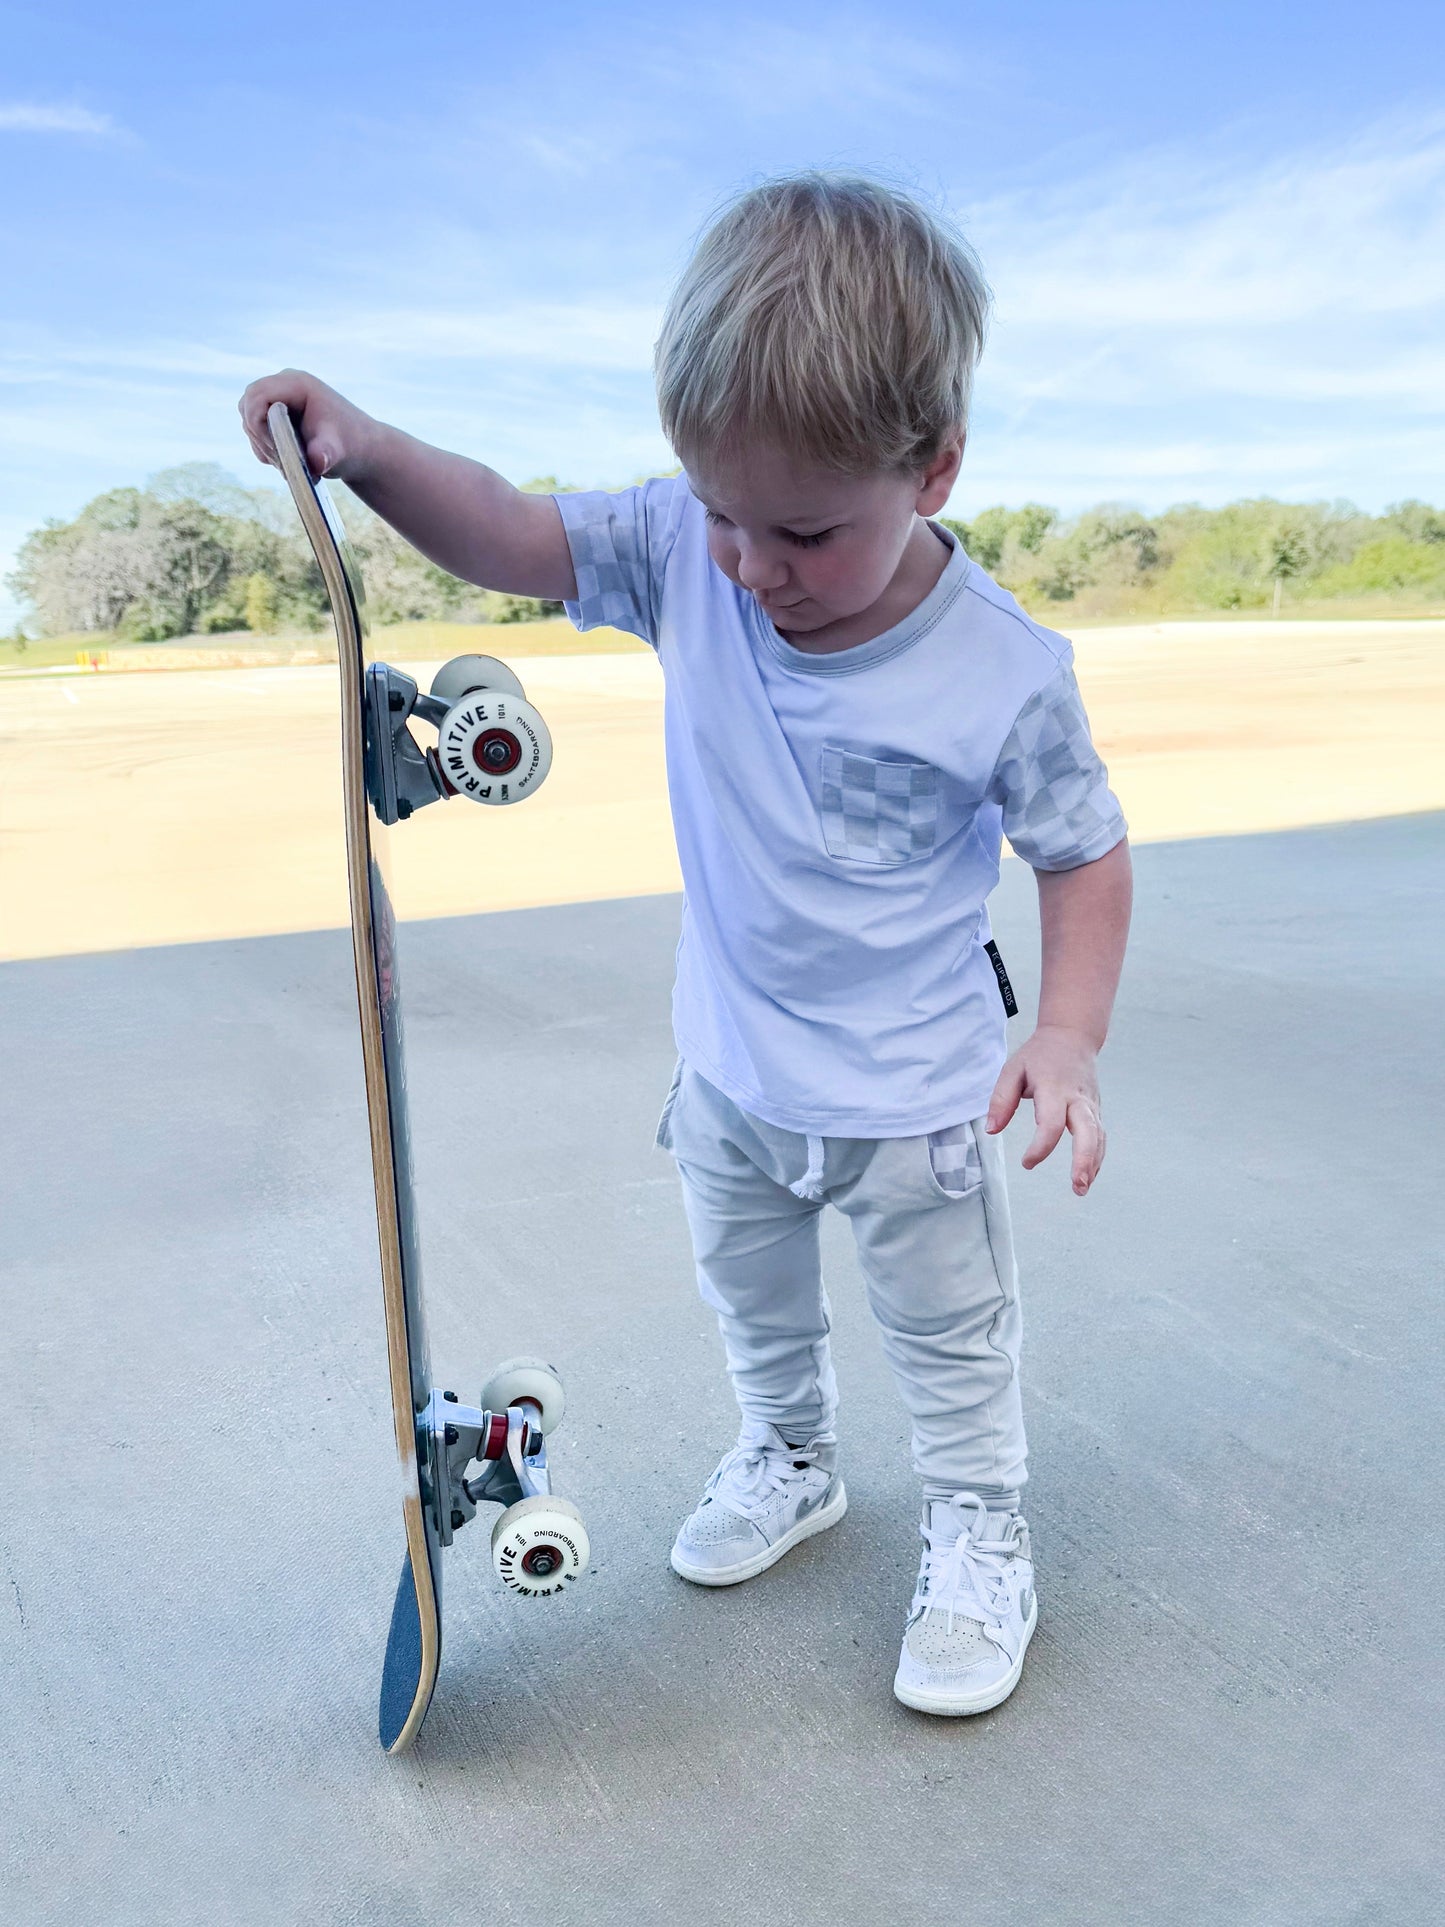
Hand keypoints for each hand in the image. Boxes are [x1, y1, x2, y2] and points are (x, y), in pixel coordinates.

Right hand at [238, 369, 377, 481]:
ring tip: (287, 464)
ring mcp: (279, 396)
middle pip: (247, 405)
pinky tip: (285, 461)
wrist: (360, 449)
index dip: (257, 423)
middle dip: (258, 437)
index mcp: (298, 383)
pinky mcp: (277, 411)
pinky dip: (264, 447)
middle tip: (281, 461)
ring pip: (249, 417)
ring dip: (261, 444)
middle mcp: (285, 384)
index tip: (276, 449)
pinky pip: (255, 427)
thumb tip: (317, 462)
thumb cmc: (351, 446)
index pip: (257, 395)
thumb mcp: (338, 451)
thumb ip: (324, 454)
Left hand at [986, 1025, 1105, 1196]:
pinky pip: (1100, 1136)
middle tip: (1077, 1185)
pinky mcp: (1095, 1109)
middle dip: (1084, 1160)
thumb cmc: (1039, 1055)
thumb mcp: (1012, 1069)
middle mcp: (1077, 1098)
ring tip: (1081, 1188)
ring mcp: (1090, 1104)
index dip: (1040, 1147)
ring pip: (1099, 1136)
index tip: (1026, 1162)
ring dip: (1093, 1164)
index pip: (1052, 1124)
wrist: (1072, 1036)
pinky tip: (1088, 1176)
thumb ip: (1001, 1100)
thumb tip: (992, 1130)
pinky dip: (1097, 1157)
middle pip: (1089, 1131)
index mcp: (1054, 1088)